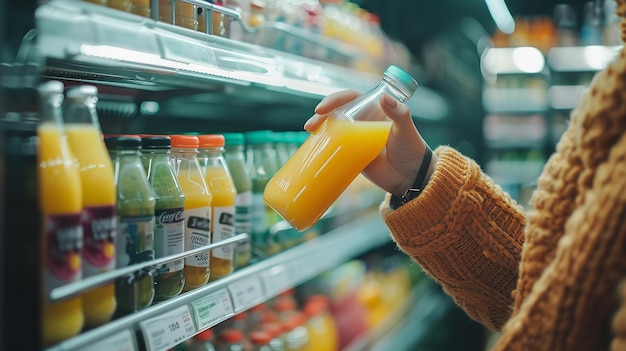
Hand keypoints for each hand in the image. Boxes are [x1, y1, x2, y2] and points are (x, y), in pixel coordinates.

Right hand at [304, 90, 435, 196]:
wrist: (411, 178)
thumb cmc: (412, 150)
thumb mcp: (406, 130)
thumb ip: (399, 113)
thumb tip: (384, 98)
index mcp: (374, 110)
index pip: (351, 98)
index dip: (335, 99)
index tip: (323, 107)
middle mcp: (363, 122)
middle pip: (337, 113)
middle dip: (321, 115)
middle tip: (311, 124)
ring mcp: (356, 140)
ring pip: (333, 129)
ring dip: (319, 129)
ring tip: (309, 133)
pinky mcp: (353, 156)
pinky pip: (335, 149)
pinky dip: (323, 148)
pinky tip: (313, 149)